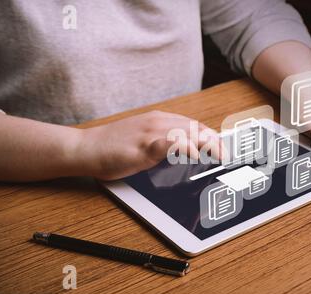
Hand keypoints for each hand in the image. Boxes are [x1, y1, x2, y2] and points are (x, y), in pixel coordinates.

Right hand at [76, 111, 219, 179]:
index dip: (210, 135)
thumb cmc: (113, 147)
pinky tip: (193, 153)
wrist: (85, 148)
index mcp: (159, 120)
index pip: (193, 125)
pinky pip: (168, 142)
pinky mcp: (142, 145)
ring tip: (218, 155)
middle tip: (225, 155)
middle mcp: (157, 122)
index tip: (221, 147)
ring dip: (206, 142)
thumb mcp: (143, 140)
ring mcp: (150, 132)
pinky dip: (185, 146)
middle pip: (195, 127)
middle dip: (214, 140)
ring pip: (187, 131)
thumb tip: (182, 152)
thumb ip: (162, 142)